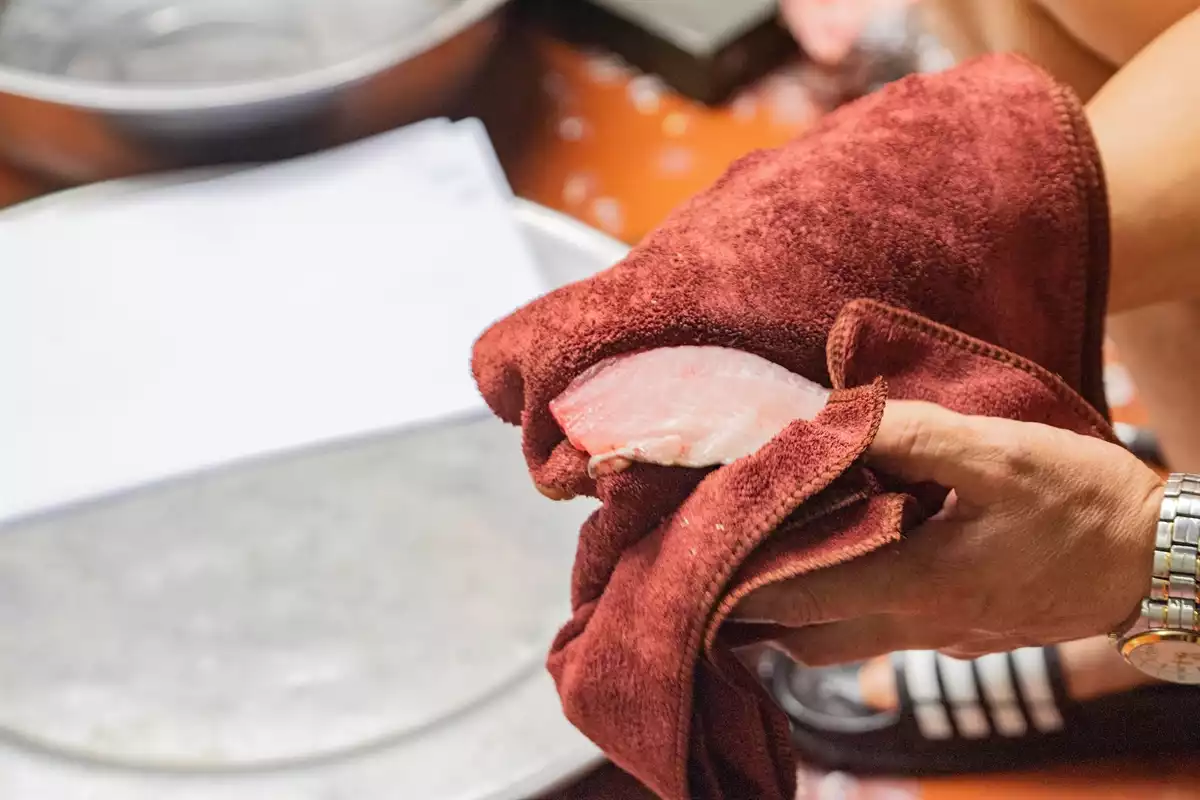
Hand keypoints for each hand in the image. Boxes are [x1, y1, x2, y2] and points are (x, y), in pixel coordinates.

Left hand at [735, 400, 1163, 664]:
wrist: (1157, 559)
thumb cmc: (1083, 503)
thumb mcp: (1000, 453)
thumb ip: (912, 435)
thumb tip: (835, 420)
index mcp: (921, 585)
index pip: (800, 594)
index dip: (745, 568)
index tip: (711, 535)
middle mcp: (921, 626)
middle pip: (807, 637)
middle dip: (758, 604)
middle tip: (727, 553)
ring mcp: (942, 638)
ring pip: (843, 639)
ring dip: (802, 605)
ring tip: (774, 550)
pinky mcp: (962, 633)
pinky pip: (883, 628)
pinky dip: (848, 599)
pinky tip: (846, 552)